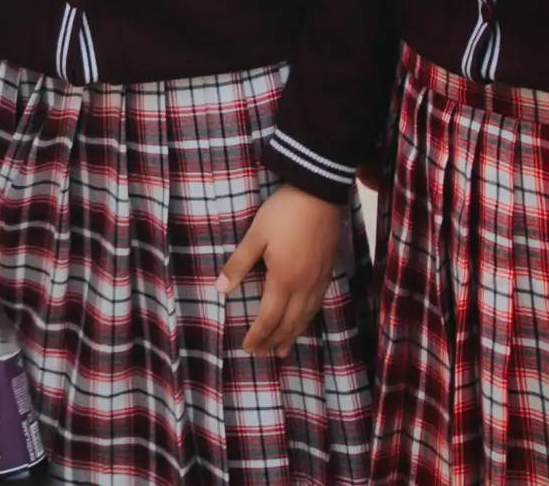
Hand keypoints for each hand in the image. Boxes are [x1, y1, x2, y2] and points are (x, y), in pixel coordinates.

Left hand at [218, 183, 344, 357]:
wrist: (319, 193)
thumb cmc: (283, 213)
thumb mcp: (255, 235)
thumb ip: (238, 264)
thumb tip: (220, 289)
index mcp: (283, 279)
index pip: (269, 318)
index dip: (257, 335)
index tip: (247, 348)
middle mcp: (303, 286)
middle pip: (288, 323)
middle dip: (273, 340)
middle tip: (262, 354)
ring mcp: (318, 280)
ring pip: (305, 317)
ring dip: (292, 335)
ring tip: (282, 349)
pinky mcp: (328, 271)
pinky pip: (317, 305)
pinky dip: (307, 319)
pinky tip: (303, 320)